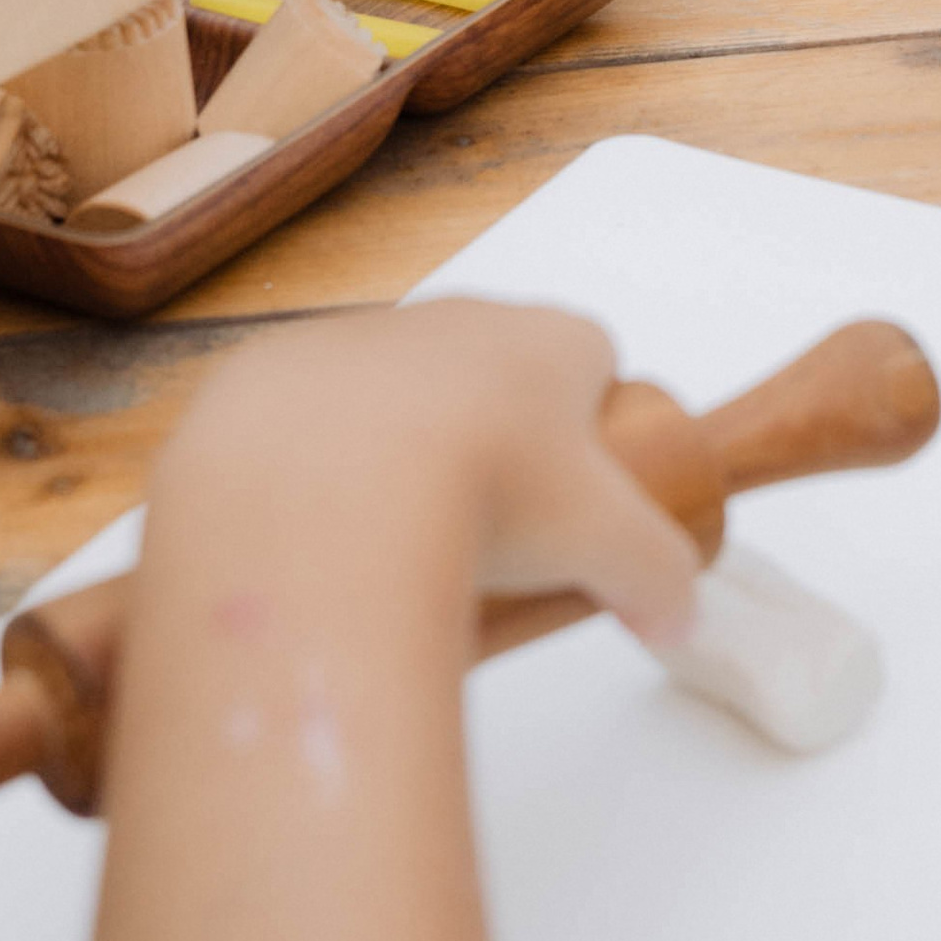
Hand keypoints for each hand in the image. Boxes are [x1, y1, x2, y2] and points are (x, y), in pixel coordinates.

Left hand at [169, 299, 703, 649]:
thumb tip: (672, 623)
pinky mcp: (267, 374)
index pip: (590, 357)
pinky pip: (300, 416)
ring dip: (399, 447)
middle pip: (491, 371)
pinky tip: (313, 531)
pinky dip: (309, 465)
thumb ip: (661, 583)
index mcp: (549, 339)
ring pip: (394, 389)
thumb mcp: (611, 550)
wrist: (328, 489)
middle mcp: (457, 317)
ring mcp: (359, 338)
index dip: (588, 426)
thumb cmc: (492, 494)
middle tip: (490, 531)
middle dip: (496, 438)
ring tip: (393, 542)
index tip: (574, 496)